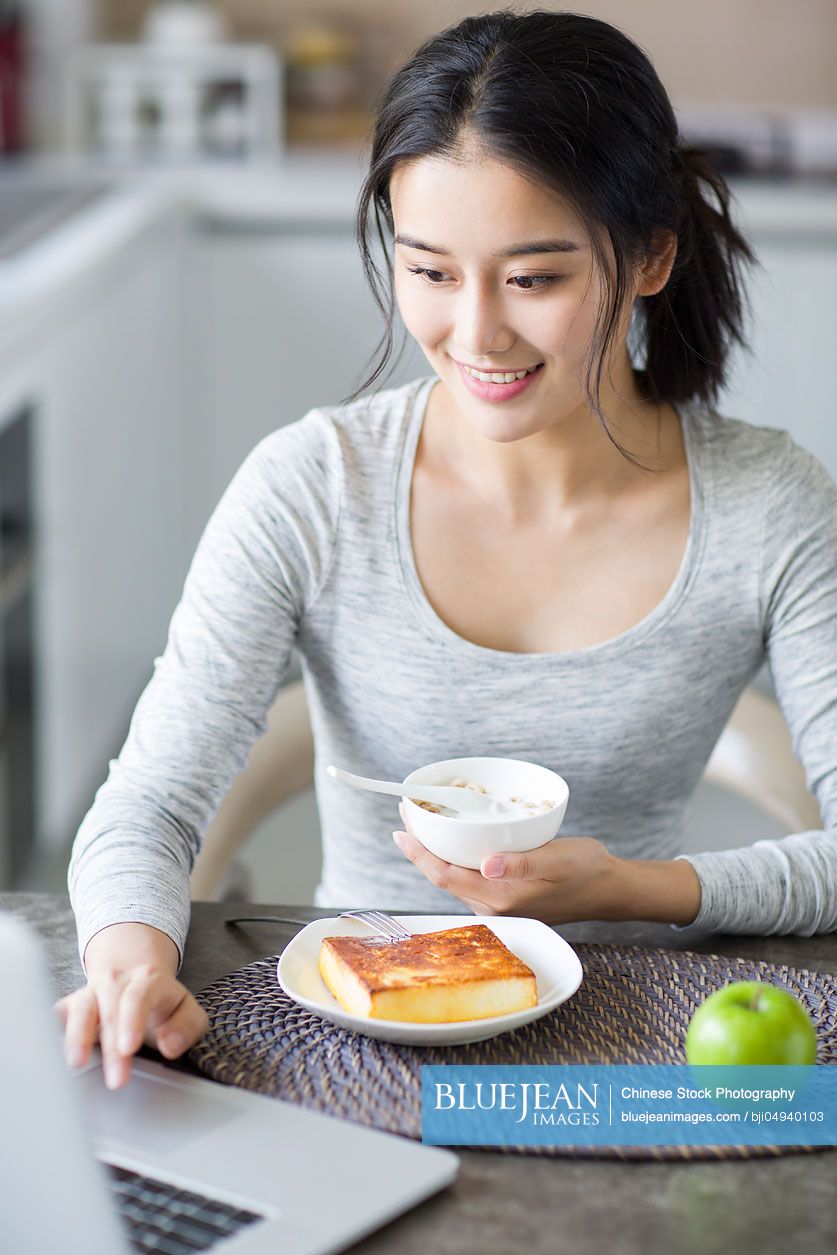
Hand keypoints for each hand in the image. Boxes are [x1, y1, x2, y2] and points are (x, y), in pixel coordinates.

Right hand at [54, 924, 208, 1089]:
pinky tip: (50, 1052)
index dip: (132, 1020)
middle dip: (111, 1047)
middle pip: (110, 1010)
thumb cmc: (161, 1004)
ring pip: (80, 1010)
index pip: (138, 996)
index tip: (129, 1047)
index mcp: (147, 979)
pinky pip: (57, 1016)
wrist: (135, 980)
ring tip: (76, 1063)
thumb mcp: (186, 1011)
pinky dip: (53, 1032)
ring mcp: (90, 992)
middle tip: (117, 1079)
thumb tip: (169, 1045)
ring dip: (77, 1037)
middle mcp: (115, 981)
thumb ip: (186, 1028)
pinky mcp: (70, 1005)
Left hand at [393, 804, 617, 923]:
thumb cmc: (586, 871)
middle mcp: (493, 906)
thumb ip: (521, 864)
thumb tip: (487, 863)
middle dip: (421, 848)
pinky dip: (453, 857)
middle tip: (407, 815)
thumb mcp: (557, 861)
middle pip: (442, 877)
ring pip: (453, 878)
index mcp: (500, 897)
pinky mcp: (503, 898)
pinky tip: (451, 839)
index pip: (445, 876)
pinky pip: (467, 878)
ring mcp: (497, 904)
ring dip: (435, 852)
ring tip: (422, 823)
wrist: (608, 890)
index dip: (418, 854)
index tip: (400, 831)